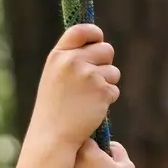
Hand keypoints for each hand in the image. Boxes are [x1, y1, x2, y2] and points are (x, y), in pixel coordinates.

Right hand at [30, 24, 120, 147]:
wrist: (52, 136)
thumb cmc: (53, 109)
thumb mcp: (54, 77)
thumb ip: (70, 59)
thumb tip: (96, 44)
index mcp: (58, 56)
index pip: (81, 30)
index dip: (94, 33)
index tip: (98, 39)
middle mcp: (73, 62)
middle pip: (106, 49)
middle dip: (105, 63)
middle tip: (93, 80)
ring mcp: (88, 76)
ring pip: (113, 71)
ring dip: (107, 84)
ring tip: (88, 98)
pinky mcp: (102, 91)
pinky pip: (114, 89)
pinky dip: (107, 99)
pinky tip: (91, 109)